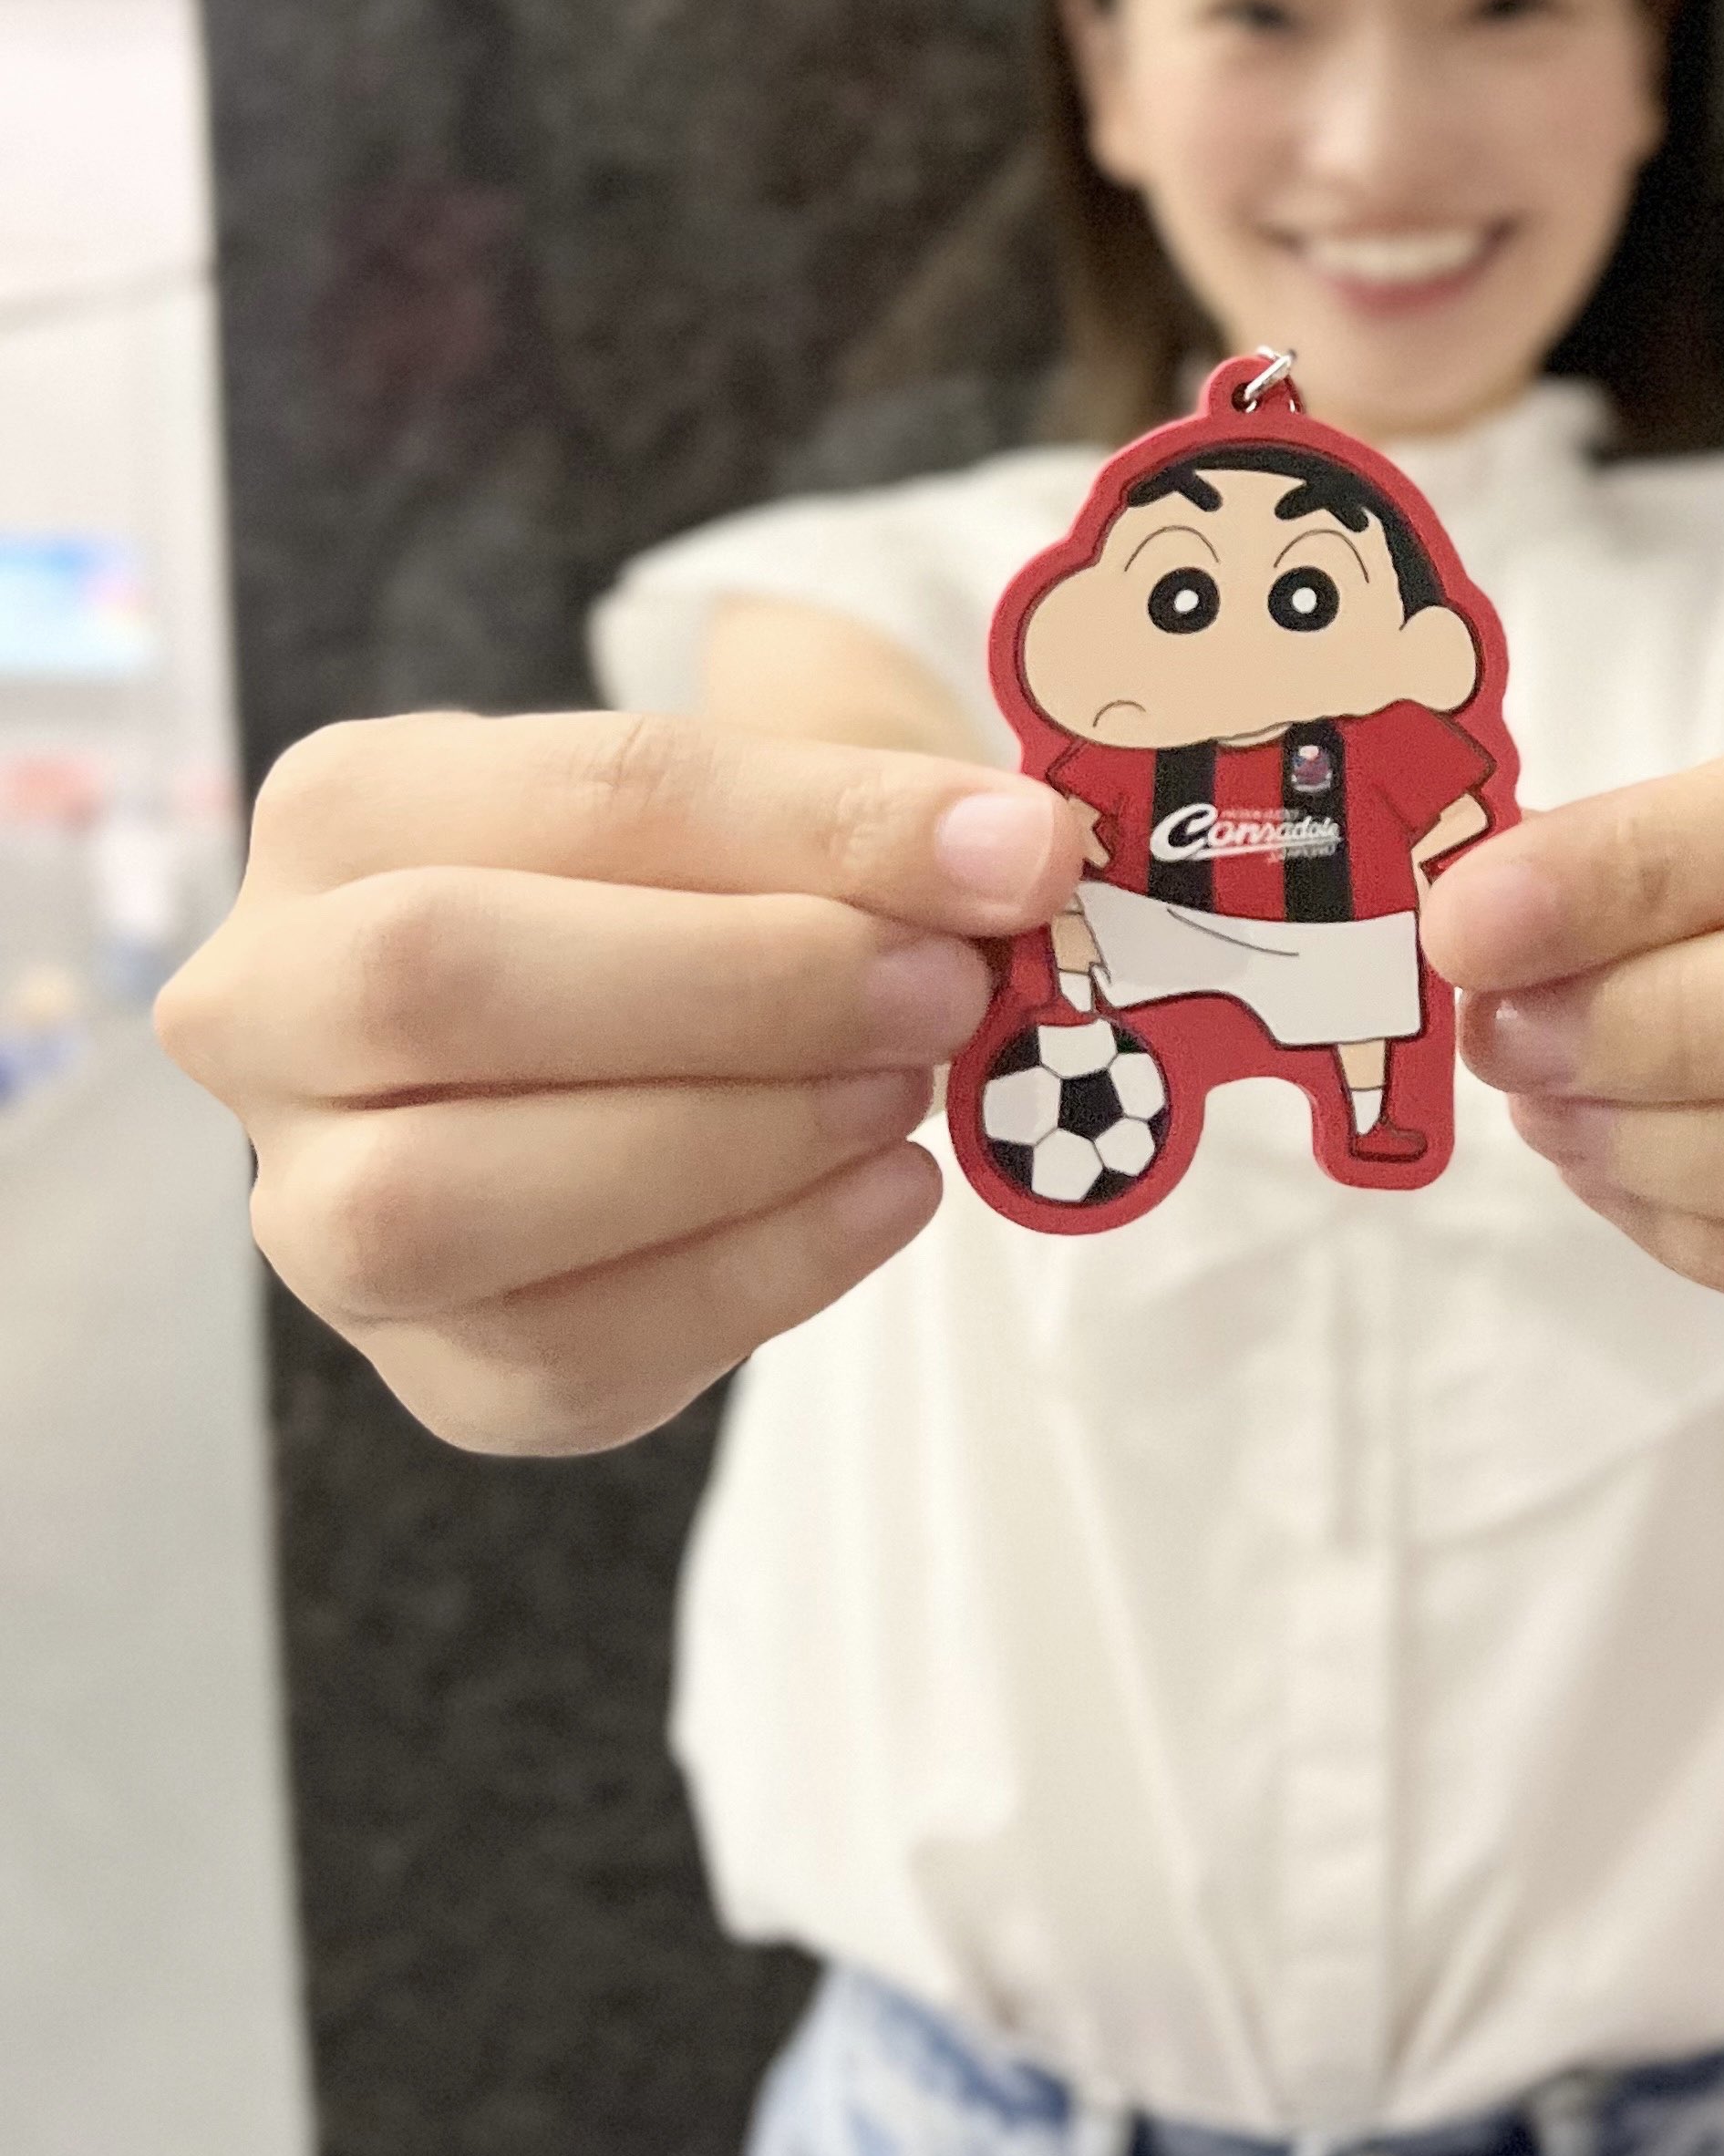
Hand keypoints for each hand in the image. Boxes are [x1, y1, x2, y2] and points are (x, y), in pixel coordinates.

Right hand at [157, 711, 1082, 1453]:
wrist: (625, 1019)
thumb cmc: (688, 887)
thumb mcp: (758, 807)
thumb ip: (865, 822)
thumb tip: (1022, 852)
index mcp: (347, 806)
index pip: (583, 793)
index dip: (818, 828)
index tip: (1015, 857)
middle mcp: (269, 1001)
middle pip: (443, 982)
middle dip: (737, 991)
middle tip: (942, 992)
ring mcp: (308, 1203)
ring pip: (450, 1202)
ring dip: (731, 1148)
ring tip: (908, 1095)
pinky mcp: (414, 1363)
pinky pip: (556, 1358)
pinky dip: (756, 1282)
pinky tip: (887, 1197)